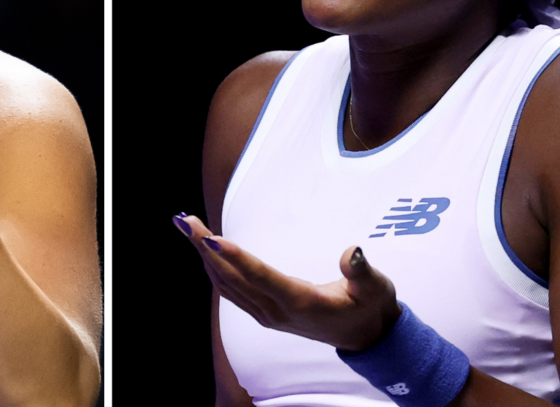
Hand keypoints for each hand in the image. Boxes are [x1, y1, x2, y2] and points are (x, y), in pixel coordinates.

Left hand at [174, 213, 401, 351]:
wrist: (366, 338)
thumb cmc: (370, 307)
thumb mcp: (376, 288)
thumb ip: (361, 272)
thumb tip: (351, 252)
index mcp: (301, 303)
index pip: (261, 277)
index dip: (235, 257)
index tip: (210, 238)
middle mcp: (277, 312)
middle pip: (233, 279)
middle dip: (205, 249)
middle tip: (184, 221)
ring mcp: (268, 315)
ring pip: (227, 285)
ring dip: (204, 256)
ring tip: (187, 226)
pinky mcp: (265, 314)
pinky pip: (231, 291)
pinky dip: (213, 269)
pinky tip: (203, 250)